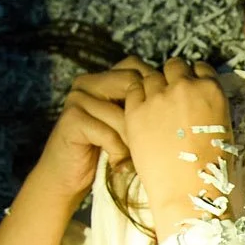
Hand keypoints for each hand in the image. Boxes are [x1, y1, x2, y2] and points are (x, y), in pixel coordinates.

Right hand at [35, 56, 153, 199]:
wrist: (65, 178)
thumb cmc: (106, 152)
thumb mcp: (127, 125)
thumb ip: (142, 107)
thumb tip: (179, 96)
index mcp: (102, 78)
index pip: (135, 67)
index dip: (154, 88)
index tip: (164, 118)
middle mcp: (87, 82)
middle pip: (132, 84)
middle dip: (146, 115)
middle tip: (151, 141)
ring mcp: (77, 98)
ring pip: (124, 114)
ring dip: (133, 141)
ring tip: (134, 159)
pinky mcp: (71, 119)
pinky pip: (108, 133)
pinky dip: (118, 152)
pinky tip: (117, 164)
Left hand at [122, 57, 234, 241]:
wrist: (188, 189)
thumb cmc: (212, 167)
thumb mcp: (221, 128)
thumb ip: (208, 106)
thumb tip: (196, 102)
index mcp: (211, 90)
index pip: (200, 68)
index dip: (193, 77)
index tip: (189, 88)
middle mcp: (185, 86)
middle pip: (174, 65)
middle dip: (172, 76)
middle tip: (169, 94)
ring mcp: (158, 96)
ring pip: (151, 76)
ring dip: (152, 86)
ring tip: (153, 105)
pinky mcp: (136, 110)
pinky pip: (133, 90)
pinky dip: (136, 97)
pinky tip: (140, 112)